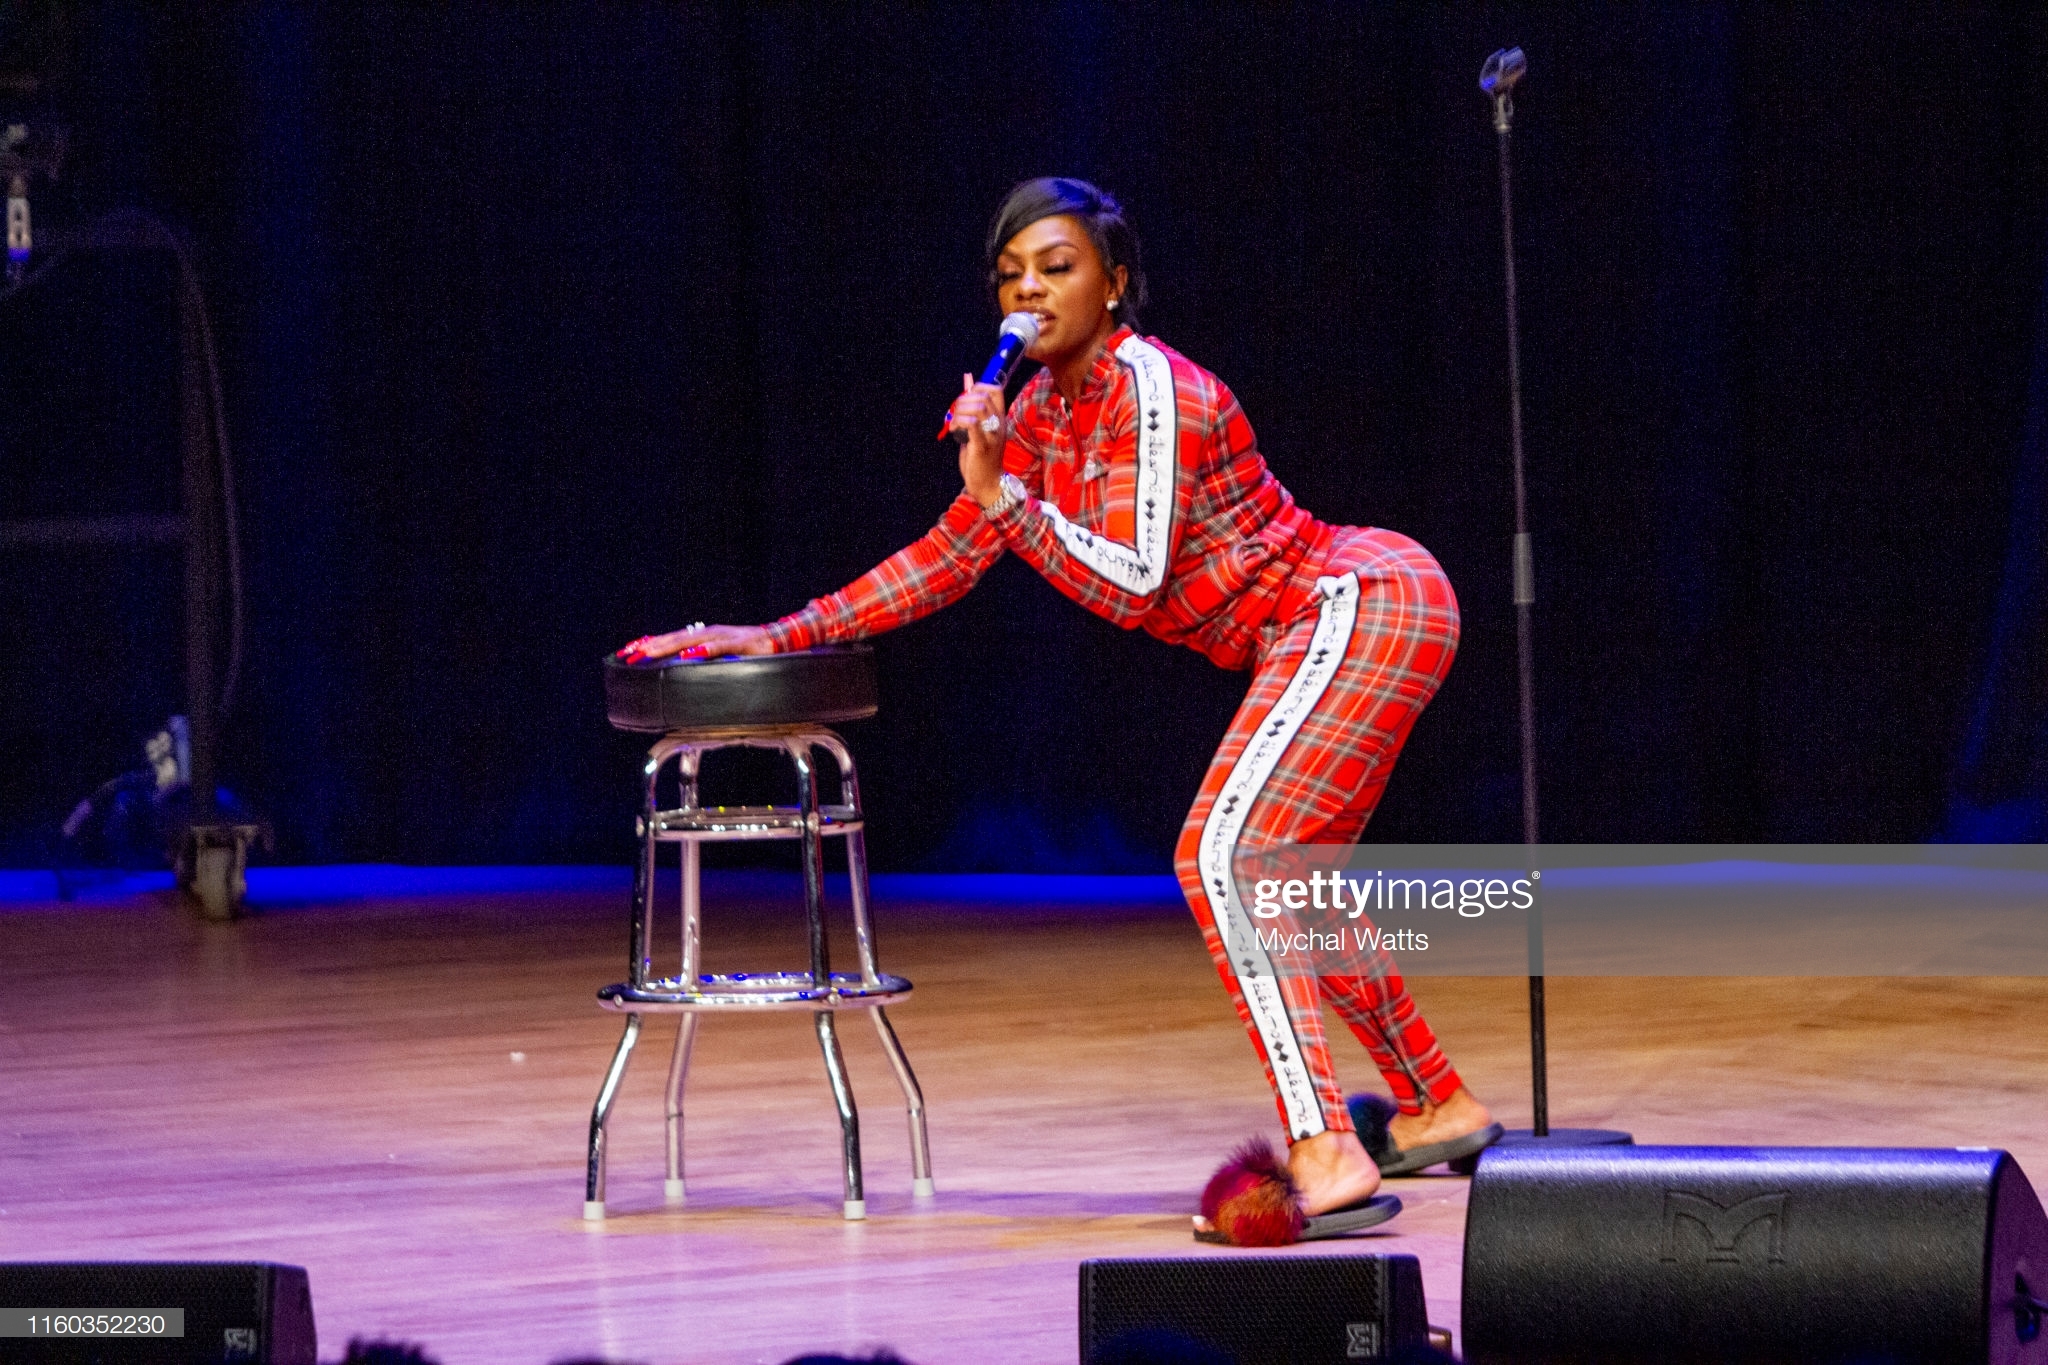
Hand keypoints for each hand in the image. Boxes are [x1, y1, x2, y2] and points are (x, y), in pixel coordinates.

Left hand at [618, 623, 772, 663]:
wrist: (780, 639)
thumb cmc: (750, 650)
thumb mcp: (722, 658)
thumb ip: (704, 663)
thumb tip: (682, 673)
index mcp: (703, 637)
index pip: (671, 639)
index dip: (648, 644)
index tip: (626, 652)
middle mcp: (710, 633)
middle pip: (675, 638)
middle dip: (651, 647)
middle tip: (630, 655)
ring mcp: (724, 636)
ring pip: (692, 639)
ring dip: (669, 645)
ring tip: (650, 652)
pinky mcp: (741, 643)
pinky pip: (721, 647)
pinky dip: (705, 649)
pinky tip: (691, 654)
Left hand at [945, 373, 1008, 505]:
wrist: (990, 484)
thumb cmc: (983, 459)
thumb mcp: (979, 433)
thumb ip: (972, 417)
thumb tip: (962, 399)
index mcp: (999, 419)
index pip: (996, 390)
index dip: (978, 387)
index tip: (966, 399)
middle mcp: (998, 424)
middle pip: (984, 395)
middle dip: (964, 399)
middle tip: (956, 413)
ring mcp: (992, 434)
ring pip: (978, 407)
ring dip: (961, 410)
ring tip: (954, 422)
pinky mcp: (982, 445)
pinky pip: (972, 424)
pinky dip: (960, 422)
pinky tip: (955, 430)